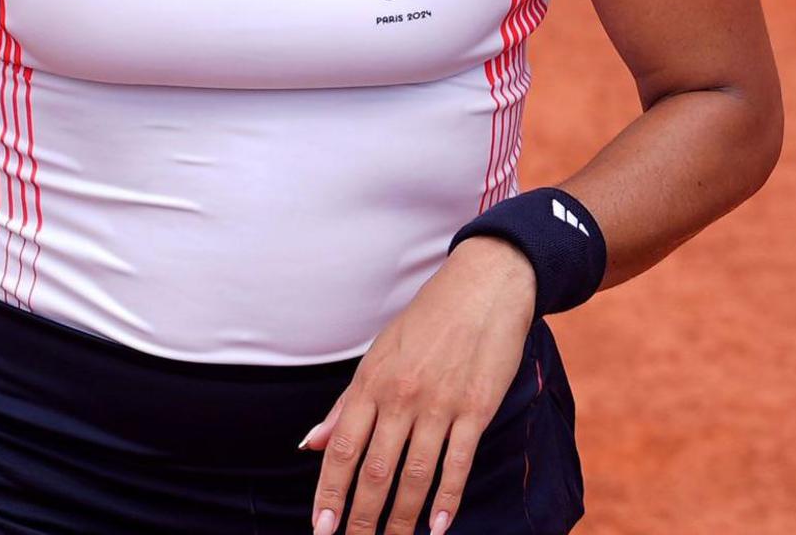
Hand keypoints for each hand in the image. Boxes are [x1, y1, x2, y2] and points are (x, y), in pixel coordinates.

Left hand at [308, 239, 535, 534]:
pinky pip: (459, 463)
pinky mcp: (477, 408)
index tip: (321, 529)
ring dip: (402, 519)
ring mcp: (441, 404)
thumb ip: (345, 405)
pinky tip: (438, 527)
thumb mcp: (378, 354)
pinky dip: (447, 500)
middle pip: (376, 473)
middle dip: (361, 519)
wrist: (486, 285)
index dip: (329, 495)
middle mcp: (402, 397)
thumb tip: (309, 445)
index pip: (341, 450)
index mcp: (372, 383)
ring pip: (415, 476)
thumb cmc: (428, 319)